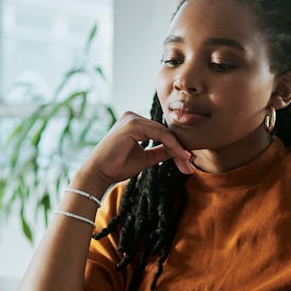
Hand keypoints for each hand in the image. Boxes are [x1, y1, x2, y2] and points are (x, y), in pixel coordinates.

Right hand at [80, 112, 194, 188]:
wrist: (99, 174)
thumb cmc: (117, 167)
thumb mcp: (145, 158)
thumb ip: (160, 152)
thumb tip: (178, 151)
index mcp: (135, 123)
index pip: (162, 133)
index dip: (176, 147)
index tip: (188, 162)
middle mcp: (133, 116)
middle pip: (165, 132)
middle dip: (179, 150)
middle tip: (191, 167)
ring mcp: (132, 118)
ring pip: (165, 133)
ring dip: (178, 150)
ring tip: (188, 165)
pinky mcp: (133, 124)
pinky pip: (160, 134)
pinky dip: (172, 146)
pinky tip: (181, 157)